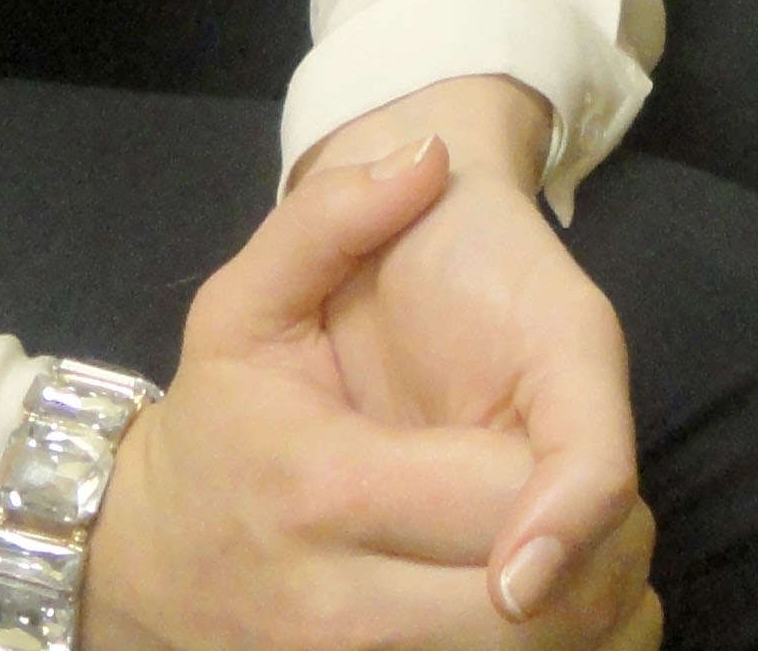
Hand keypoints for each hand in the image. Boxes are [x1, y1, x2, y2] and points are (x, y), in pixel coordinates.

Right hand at [84, 139, 655, 650]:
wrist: (135, 563)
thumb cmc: (218, 429)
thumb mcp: (244, 304)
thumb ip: (331, 217)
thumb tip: (428, 154)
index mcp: (328, 491)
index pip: (503, 506)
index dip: (570, 489)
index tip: (573, 453)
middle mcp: (342, 610)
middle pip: (530, 621)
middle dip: (599, 571)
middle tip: (621, 526)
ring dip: (588, 633)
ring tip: (600, 575)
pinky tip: (554, 624)